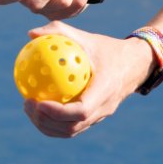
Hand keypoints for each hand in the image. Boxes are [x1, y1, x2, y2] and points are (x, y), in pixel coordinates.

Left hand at [22, 21, 156, 137]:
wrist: (135, 64)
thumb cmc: (107, 48)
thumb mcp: (86, 37)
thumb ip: (59, 32)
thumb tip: (31, 34)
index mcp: (105, 90)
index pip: (81, 111)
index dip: (58, 112)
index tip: (38, 102)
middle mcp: (104, 108)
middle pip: (72, 127)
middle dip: (46, 121)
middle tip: (27, 104)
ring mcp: (100, 116)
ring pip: (71, 131)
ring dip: (47, 125)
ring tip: (29, 108)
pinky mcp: (95, 118)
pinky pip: (72, 126)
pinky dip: (53, 123)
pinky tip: (38, 108)